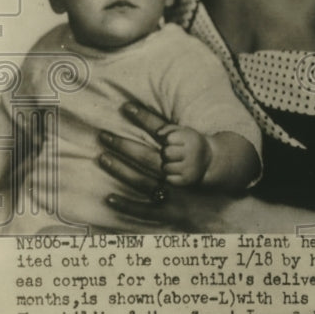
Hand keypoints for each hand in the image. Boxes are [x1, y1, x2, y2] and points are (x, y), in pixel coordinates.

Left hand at [97, 100, 188, 226]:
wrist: (211, 170)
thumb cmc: (191, 147)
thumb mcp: (183, 134)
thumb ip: (164, 128)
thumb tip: (139, 115)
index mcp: (185, 146)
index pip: (161, 132)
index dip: (143, 118)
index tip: (125, 107)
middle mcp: (180, 166)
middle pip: (147, 156)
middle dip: (124, 146)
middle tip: (103, 136)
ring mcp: (174, 187)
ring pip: (143, 180)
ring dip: (121, 170)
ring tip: (103, 158)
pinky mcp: (168, 207)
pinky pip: (146, 207)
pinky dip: (127, 204)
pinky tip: (109, 198)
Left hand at [158, 125, 211, 186]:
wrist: (209, 161)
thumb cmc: (190, 143)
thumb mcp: (183, 131)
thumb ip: (168, 129)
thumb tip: (158, 134)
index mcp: (193, 139)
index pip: (168, 138)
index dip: (168, 139)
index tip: (175, 141)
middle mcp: (193, 154)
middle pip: (165, 153)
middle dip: (166, 152)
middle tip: (174, 153)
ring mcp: (191, 169)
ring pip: (165, 168)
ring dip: (167, 165)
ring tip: (176, 162)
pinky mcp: (187, 181)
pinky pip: (168, 179)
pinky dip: (170, 175)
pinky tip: (178, 171)